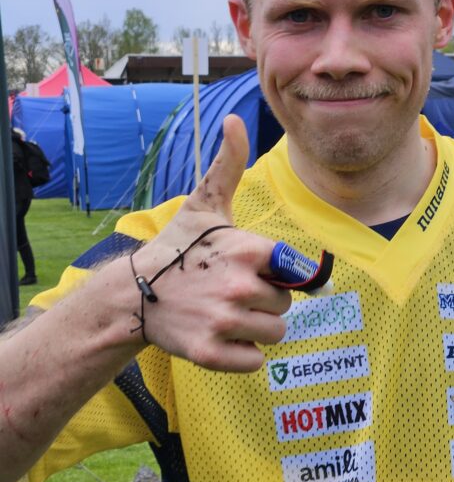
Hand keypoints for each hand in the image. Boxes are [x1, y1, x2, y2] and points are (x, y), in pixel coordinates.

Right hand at [131, 114, 290, 371]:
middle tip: (231, 293)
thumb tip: (234, 120)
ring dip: (256, 329)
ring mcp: (223, 322)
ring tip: (227, 314)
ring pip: (275, 334)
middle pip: (285, 304)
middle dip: (265, 301)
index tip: (250, 270)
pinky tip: (221, 337)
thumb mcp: (205, 204)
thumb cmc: (178, 248)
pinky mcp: (210, 354)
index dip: (275, 272)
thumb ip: (228, 165)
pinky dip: (243, 355)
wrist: (133, 293)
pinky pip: (255, 361)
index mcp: (248, 250)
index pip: (293, 271)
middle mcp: (239, 286)